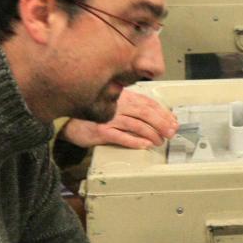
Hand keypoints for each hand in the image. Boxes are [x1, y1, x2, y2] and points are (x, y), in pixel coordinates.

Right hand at [60, 90, 177, 148]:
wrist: (68, 120)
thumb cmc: (95, 113)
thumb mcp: (116, 105)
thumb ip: (134, 108)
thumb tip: (159, 117)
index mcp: (125, 97)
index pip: (149, 103)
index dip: (164, 113)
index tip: (174, 122)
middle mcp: (118, 105)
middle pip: (146, 113)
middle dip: (162, 123)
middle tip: (171, 133)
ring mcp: (110, 117)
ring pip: (137, 125)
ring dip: (151, 134)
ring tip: (160, 141)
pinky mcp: (101, 130)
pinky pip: (121, 136)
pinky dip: (135, 141)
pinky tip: (144, 145)